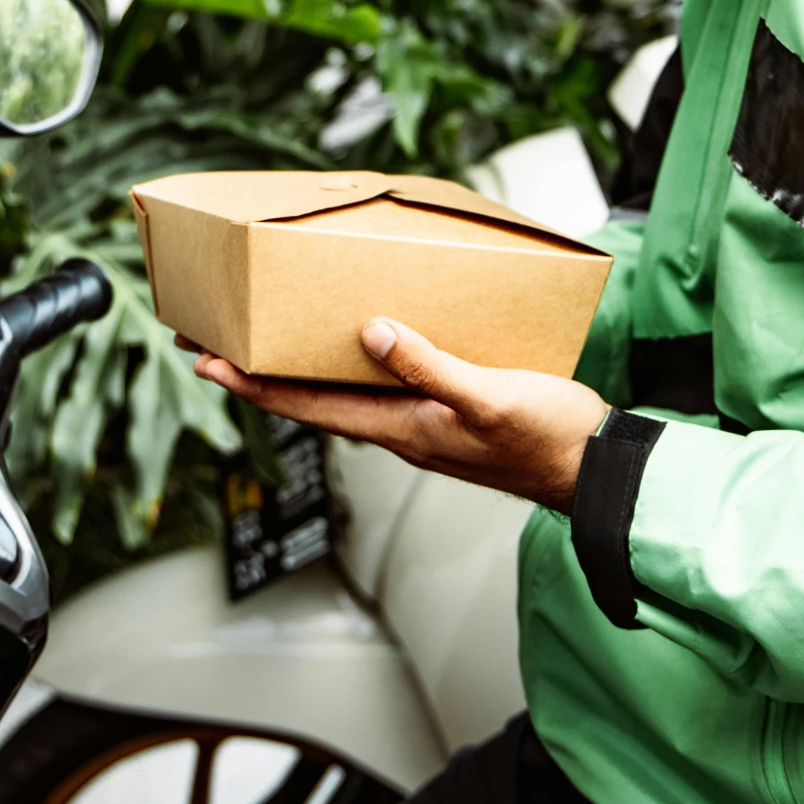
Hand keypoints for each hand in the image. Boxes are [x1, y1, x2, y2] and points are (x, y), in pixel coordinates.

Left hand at [190, 320, 608, 513]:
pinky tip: (362, 350)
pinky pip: (385, 391)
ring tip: (269, 348)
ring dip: (302, 375)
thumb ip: (430, 367)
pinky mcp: (449, 417)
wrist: (595, 469)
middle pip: (315, 403)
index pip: (310, 406)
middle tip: (215, 347)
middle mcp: (403, 431)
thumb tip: (373, 334)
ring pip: (346, 398)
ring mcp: (424, 427)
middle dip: (262, 376)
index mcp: (403, 429)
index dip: (255, 384)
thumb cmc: (548, 439)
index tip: (208, 361)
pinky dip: (356, 370)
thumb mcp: (488, 397)